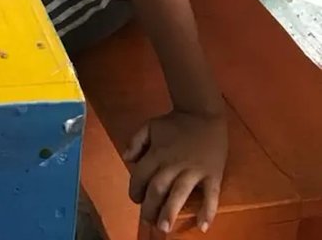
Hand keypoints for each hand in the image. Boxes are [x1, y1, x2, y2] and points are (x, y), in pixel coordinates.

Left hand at [126, 109, 227, 232]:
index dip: (135, 189)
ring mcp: (194, 170)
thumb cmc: (175, 122)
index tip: (136, 199)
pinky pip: (211, 195)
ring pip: (180, 193)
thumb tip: (126, 159)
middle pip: (158, 188)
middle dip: (150, 207)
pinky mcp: (212, 174)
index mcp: (158, 153)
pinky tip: (203, 226)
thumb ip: (136, 141)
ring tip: (165, 227)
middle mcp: (174, 164)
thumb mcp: (150, 125)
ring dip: (171, 211)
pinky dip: (207, 211)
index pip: (141, 176)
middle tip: (149, 222)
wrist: (202, 112)